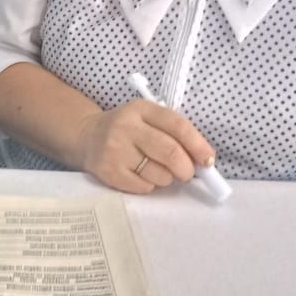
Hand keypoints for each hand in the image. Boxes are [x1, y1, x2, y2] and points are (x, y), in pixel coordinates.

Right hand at [74, 101, 214, 195]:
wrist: (86, 136)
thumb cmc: (128, 130)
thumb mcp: (146, 118)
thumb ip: (172, 132)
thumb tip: (204, 159)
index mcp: (141, 109)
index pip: (177, 126)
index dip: (198, 145)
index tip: (208, 160)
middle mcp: (126, 127)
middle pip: (170, 152)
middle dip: (186, 168)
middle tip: (187, 173)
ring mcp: (115, 149)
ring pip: (159, 174)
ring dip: (166, 178)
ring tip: (156, 170)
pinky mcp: (107, 171)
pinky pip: (143, 187)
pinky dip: (149, 186)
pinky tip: (140, 175)